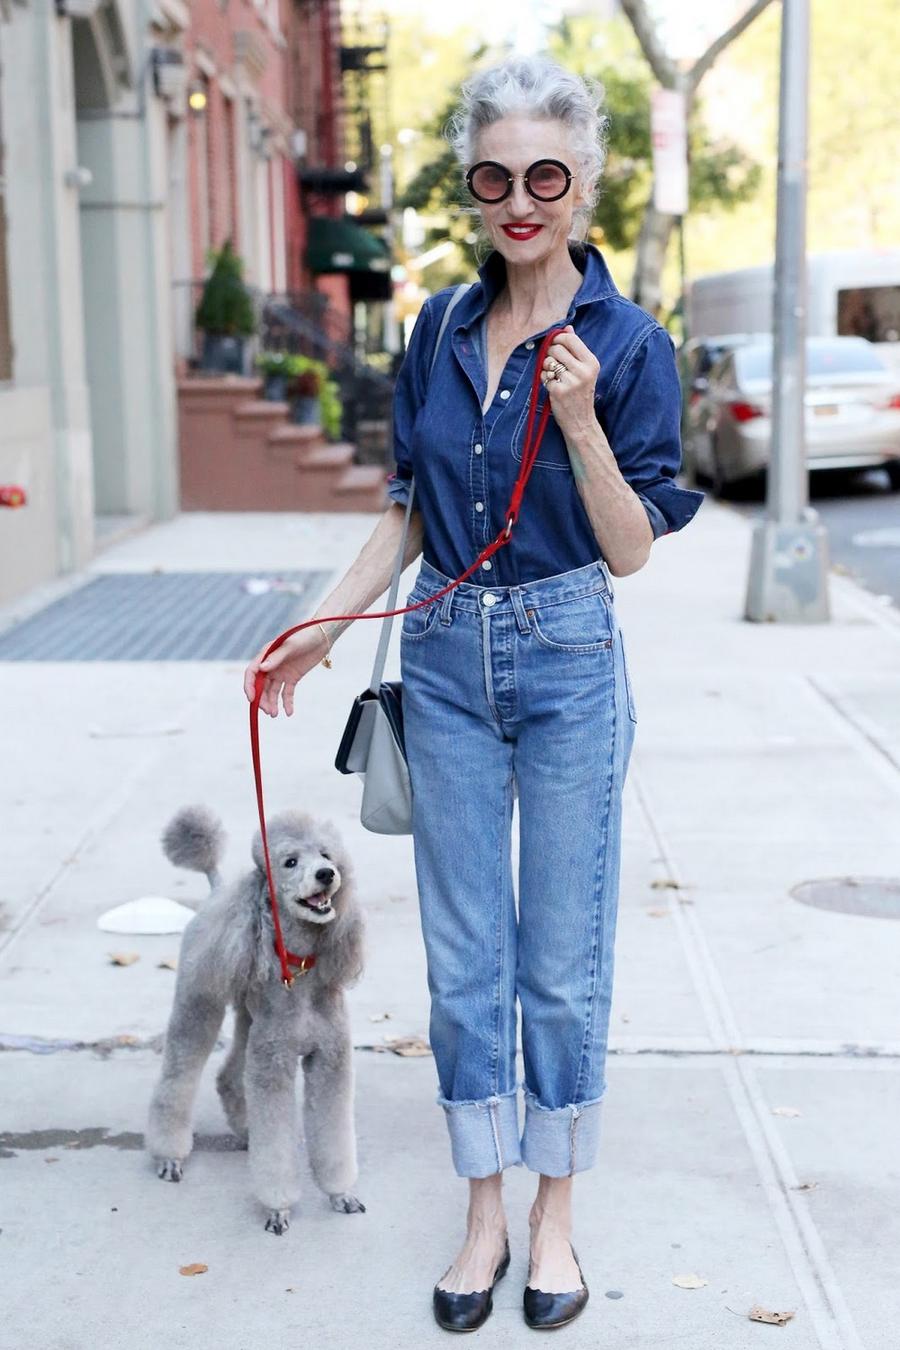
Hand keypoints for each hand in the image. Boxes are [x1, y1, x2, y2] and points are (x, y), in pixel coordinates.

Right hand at [243, 626, 328, 716]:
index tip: (252, 700)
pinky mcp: (292, 677)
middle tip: (268, 711)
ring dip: (272, 703)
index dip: (249, 686)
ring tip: (275, 714)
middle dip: (262, 699)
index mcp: (265, 655)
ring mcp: (281, 672)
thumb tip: (261, 669)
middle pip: (261, 685)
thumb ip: (276, 657)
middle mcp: (270, 665)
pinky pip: (287, 693)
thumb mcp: (290, 646)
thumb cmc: (304, 635)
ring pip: (272, 691)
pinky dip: (287, 703)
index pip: (252, 673)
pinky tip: (289, 713)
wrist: (322, 636)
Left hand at [540, 325, 600, 440]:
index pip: (570, 339)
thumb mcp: (585, 370)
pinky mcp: (558, 391)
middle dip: (551, 354)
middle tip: (555, 365)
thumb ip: (576, 348)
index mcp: (592, 362)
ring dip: (546, 367)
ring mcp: (571, 381)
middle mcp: (583, 371)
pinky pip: (543, 375)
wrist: (581, 421)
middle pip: (556, 349)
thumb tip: (567, 328)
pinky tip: (552, 386)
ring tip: (555, 376)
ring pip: (548, 361)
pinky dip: (544, 379)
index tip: (556, 346)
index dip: (558, 340)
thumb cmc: (581, 393)